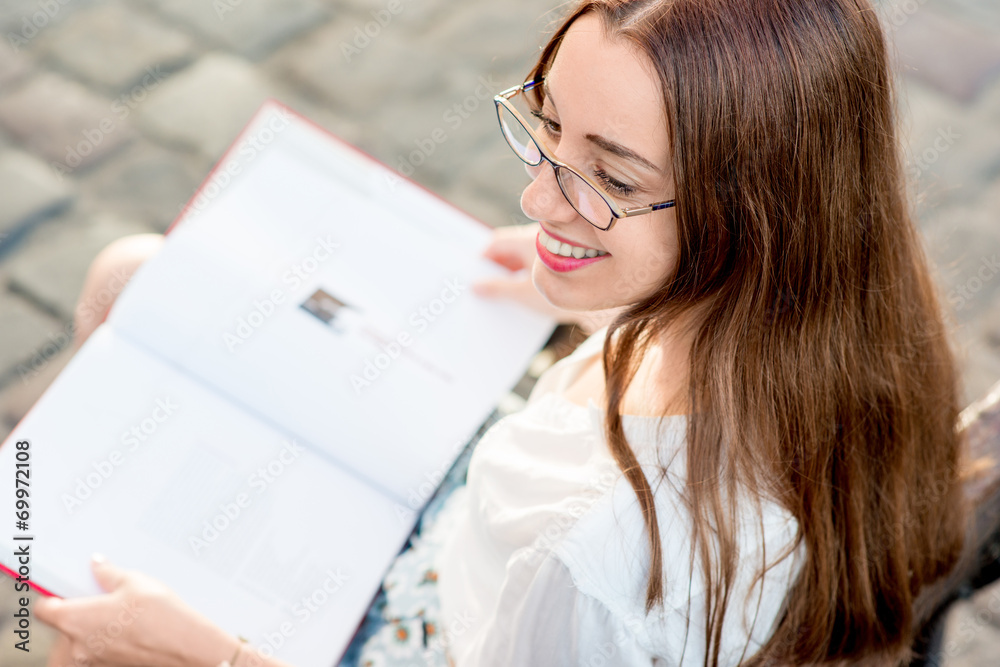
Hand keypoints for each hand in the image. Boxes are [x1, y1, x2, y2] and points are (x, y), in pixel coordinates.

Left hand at [35, 555, 238, 666]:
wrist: (186, 648)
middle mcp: (78, 645)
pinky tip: (131, 630)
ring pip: (81, 642)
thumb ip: (109, 573)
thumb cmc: (160, 617)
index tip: (65, 589)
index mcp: (75, 619)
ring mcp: (93, 660)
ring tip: (120, 615)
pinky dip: (107, 642)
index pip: (45, 609)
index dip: (53, 596)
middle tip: (101, 600)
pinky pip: (99, 652)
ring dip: (93, 630)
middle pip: (63, 627)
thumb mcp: (135, 582)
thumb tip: (97, 565)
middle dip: (78, 613)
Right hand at [472, 223, 617, 333]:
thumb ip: (497, 288)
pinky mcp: (560, 263)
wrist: (596, 304)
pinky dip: (525, 274)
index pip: (496, 242)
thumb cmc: (560, 295)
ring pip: (523, 257)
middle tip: (482, 284)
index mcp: (526, 241)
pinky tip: (521, 293)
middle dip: (496, 265)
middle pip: (509, 249)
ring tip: (500, 292)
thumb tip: (476, 286)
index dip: (483, 256)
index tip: (474, 272)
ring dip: (511, 271)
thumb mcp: (522, 294)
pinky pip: (535, 264)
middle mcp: (538, 240)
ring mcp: (550, 252)